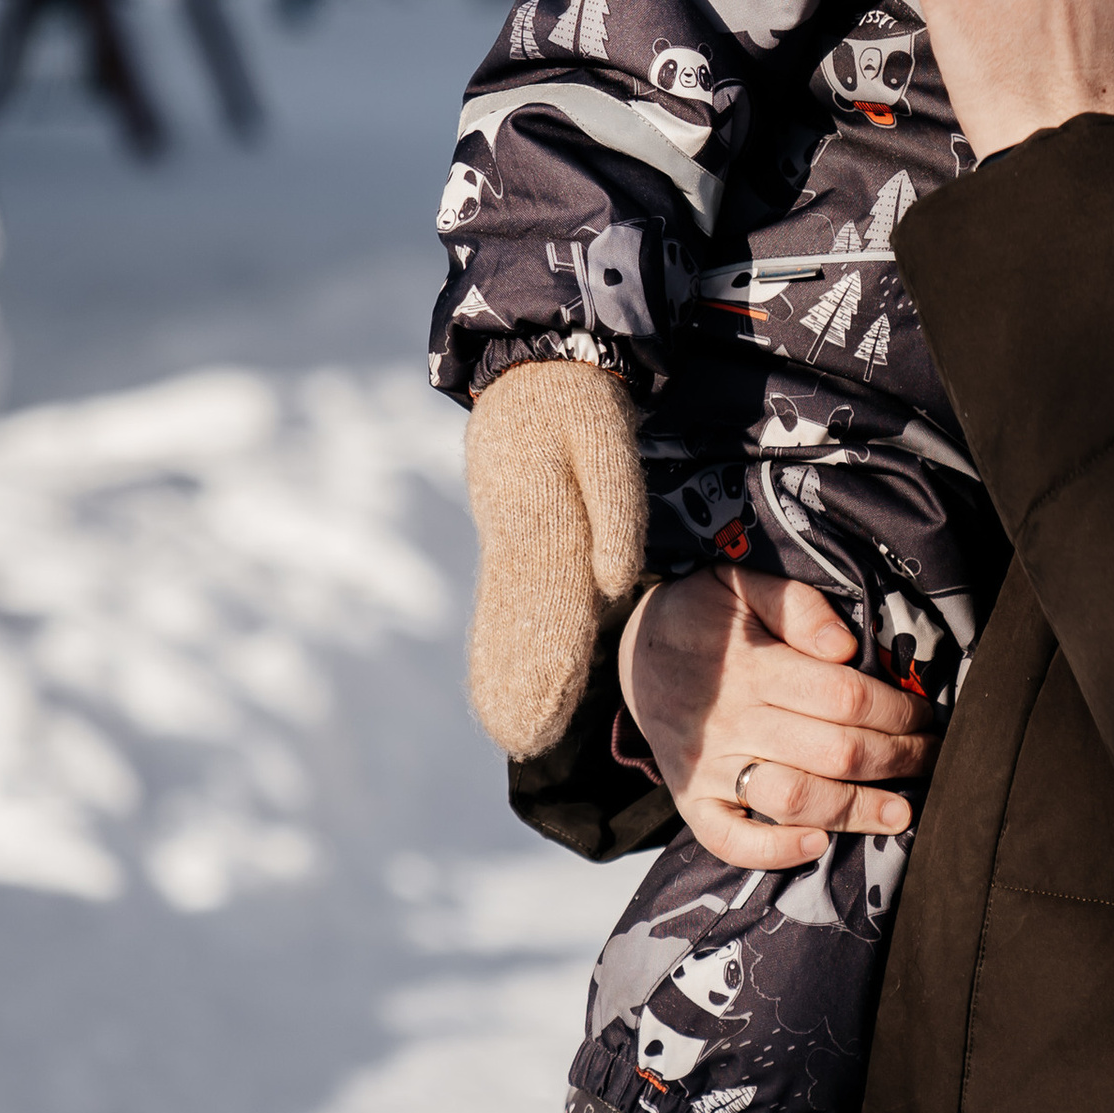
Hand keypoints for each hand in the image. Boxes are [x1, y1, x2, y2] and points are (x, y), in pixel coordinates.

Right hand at [465, 361, 645, 757]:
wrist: (539, 371)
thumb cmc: (581, 406)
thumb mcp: (605, 443)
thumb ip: (613, 514)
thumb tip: (610, 585)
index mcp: (543, 518)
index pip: (550, 603)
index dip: (551, 658)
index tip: (552, 703)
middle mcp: (517, 540)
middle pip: (523, 623)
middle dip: (525, 684)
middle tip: (524, 741)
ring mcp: (506, 541)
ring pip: (508, 618)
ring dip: (506, 677)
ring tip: (509, 733)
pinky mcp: (507, 540)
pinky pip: (503, 602)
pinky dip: (500, 646)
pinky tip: (501, 683)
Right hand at [619, 567, 941, 870]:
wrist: (629, 654)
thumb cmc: (703, 618)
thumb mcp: (741, 585)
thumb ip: (796, 605)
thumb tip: (845, 646)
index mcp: (752, 667)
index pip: (843, 697)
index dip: (897, 711)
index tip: (926, 715)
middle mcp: (731, 722)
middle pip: (833, 751)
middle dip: (898, 759)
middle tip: (934, 760)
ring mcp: (709, 768)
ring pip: (794, 799)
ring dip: (856, 811)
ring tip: (903, 813)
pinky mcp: (691, 801)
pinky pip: (729, 840)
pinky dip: (774, 851)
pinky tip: (818, 845)